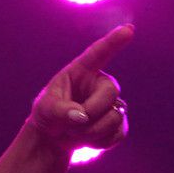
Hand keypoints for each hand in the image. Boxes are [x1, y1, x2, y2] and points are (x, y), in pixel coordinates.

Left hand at [27, 24, 133, 151]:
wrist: (54, 138)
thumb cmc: (48, 115)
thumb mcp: (45, 110)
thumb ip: (59, 111)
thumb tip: (81, 117)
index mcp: (81, 72)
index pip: (98, 53)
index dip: (113, 41)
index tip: (128, 30)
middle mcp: (100, 84)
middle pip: (110, 92)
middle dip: (91, 111)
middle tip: (71, 124)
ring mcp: (112, 103)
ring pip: (115, 117)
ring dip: (91, 131)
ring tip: (73, 132)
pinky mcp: (119, 123)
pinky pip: (118, 134)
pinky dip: (99, 142)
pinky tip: (86, 140)